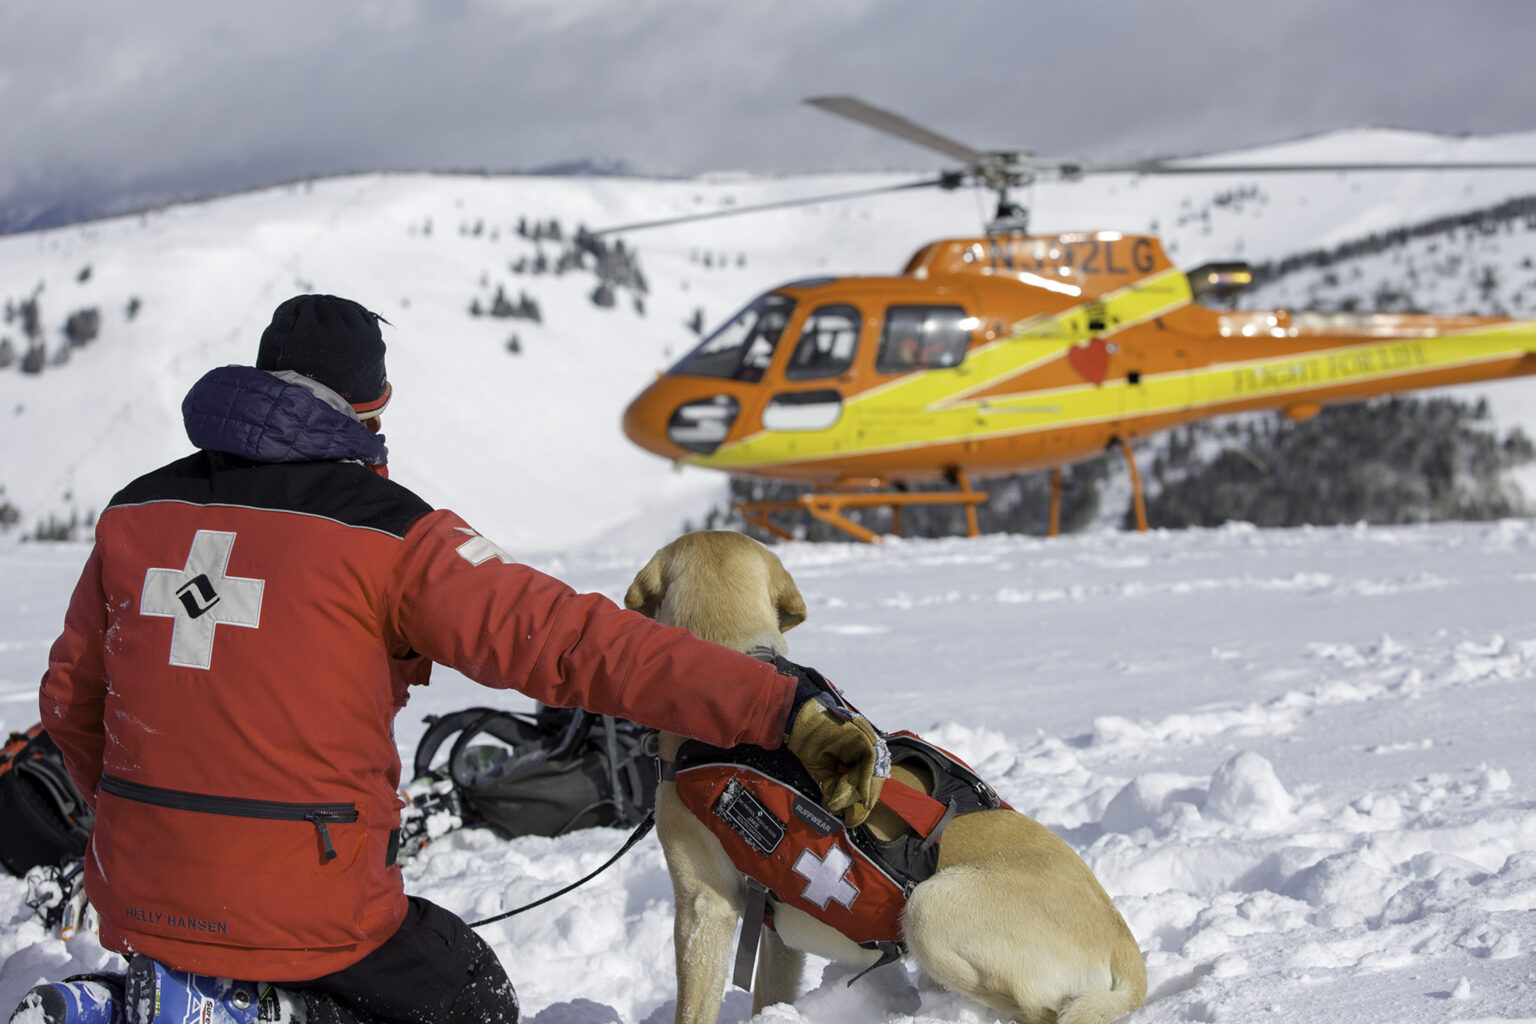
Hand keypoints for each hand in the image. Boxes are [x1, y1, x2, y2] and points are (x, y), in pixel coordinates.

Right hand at [782, 693, 888, 827]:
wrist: (798, 722)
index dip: (863, 798)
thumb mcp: (823, 772)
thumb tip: (841, 809)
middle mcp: (866, 745)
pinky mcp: (863, 734)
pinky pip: (871, 761)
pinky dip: (867, 782)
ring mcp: (866, 738)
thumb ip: (835, 787)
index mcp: (858, 752)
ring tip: (859, 809)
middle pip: (874, 776)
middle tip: (857, 817)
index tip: (856, 817)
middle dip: (866, 798)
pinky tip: (863, 798)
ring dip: (866, 792)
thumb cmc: (809, 743)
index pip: (867, 778)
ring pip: (875, 771)